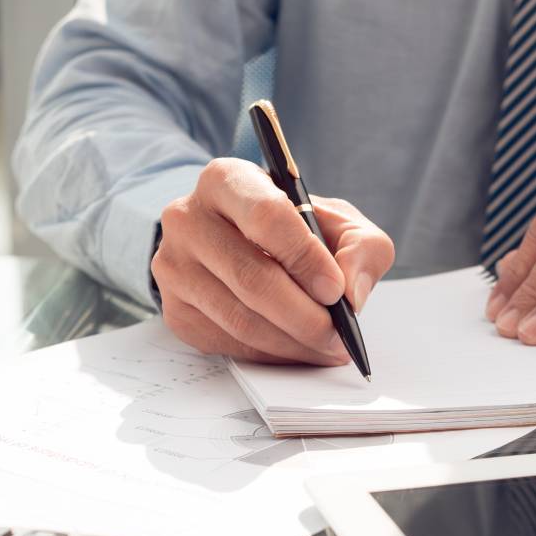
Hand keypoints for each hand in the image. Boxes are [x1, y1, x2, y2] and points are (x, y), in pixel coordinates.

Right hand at [152, 157, 394, 362]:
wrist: (242, 243)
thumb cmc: (294, 229)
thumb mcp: (339, 222)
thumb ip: (361, 247)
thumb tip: (351, 293)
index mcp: (227, 180)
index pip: (266, 217)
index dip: (305, 258)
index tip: (335, 290)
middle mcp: (188, 218)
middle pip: (252, 277)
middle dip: (305, 315)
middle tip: (338, 334)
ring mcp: (173, 267)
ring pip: (240, 319)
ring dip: (293, 342)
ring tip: (328, 347)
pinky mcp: (175, 311)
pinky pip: (229, 343)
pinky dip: (273, 355)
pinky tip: (298, 349)